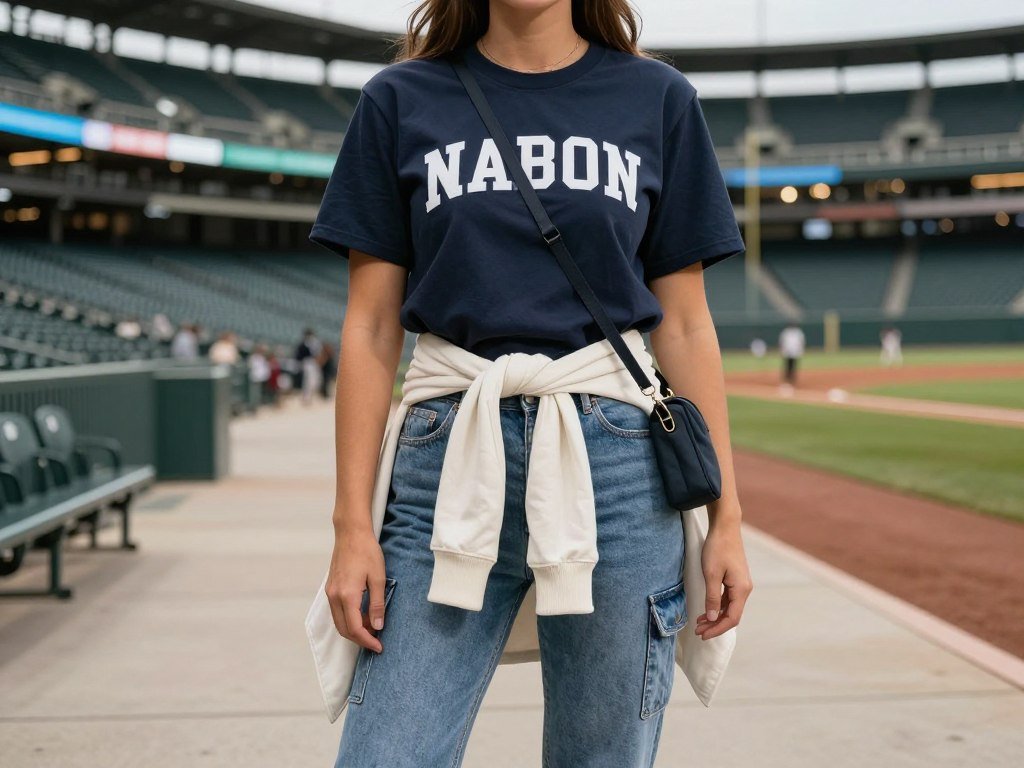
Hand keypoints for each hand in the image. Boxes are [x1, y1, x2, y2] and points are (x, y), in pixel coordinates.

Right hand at [325, 525, 387, 652]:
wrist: (351, 533)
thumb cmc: (367, 552)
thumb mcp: (378, 578)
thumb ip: (377, 604)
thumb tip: (377, 626)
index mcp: (347, 595)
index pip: (355, 628)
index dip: (367, 641)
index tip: (379, 646)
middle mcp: (334, 596)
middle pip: (344, 629)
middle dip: (360, 639)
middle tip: (377, 641)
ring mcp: (330, 592)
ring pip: (339, 622)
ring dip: (354, 629)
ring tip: (372, 627)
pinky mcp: (331, 588)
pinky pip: (337, 611)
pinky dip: (348, 619)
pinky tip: (363, 614)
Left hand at [694, 521, 752, 640]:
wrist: (725, 527)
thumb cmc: (718, 548)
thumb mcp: (711, 574)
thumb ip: (712, 598)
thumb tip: (714, 619)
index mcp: (742, 590)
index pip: (732, 618)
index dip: (717, 629)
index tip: (703, 635)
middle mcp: (745, 589)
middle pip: (732, 615)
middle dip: (715, 625)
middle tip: (698, 631)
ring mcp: (741, 584)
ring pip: (729, 607)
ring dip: (715, 616)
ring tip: (699, 623)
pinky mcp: (735, 579)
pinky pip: (728, 598)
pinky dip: (717, 606)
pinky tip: (707, 610)